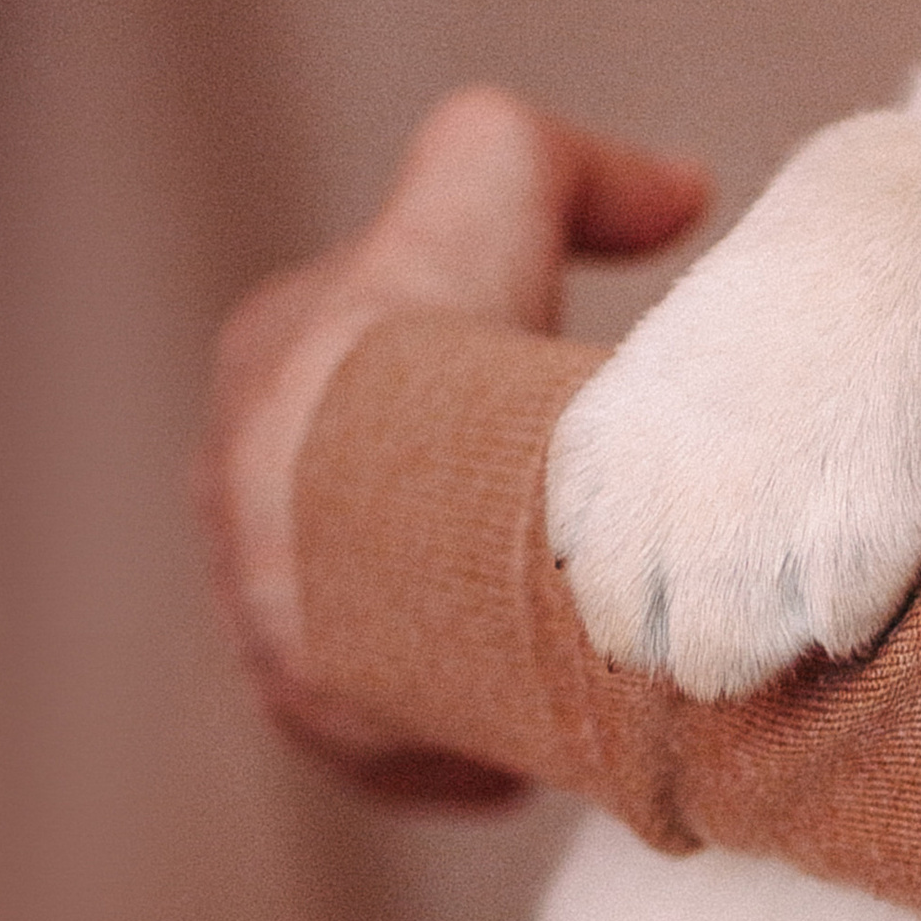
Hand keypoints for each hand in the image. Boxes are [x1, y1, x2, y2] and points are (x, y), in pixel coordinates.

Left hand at [201, 84, 708, 799]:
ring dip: (452, 638)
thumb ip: (578, 168)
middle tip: (560, 553)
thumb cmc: (435, 348)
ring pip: (374, 625)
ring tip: (555, 656)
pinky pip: (383, 736)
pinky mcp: (311, 715)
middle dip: (448, 528)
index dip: (457, 384)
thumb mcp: (498, 178)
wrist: (388, 515)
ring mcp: (264, 613)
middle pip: (366, 512)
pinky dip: (449, 740)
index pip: (360, 368)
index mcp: (271, 369)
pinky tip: (517, 751)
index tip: (546, 422)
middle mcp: (243, 494)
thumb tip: (677, 191)